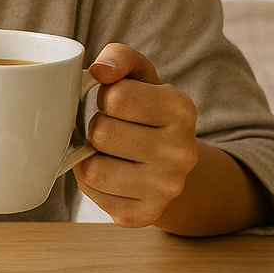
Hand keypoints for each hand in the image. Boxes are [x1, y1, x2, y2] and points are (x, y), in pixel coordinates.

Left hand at [72, 43, 199, 227]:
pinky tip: (112, 175)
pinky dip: (92, 181)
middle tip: (114, 131)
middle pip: (101, 132)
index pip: (117, 96)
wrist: (172, 169)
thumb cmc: (146, 114)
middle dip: (98, 127)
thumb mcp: (140, 78)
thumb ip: (120, 57)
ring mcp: (165, 189)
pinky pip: (91, 192)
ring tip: (111, 153)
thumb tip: (100, 69)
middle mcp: (181, 153)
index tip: (118, 104)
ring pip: (92, 168)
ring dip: (91, 156)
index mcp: (182, 110)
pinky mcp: (142, 215)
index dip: (107, 97)